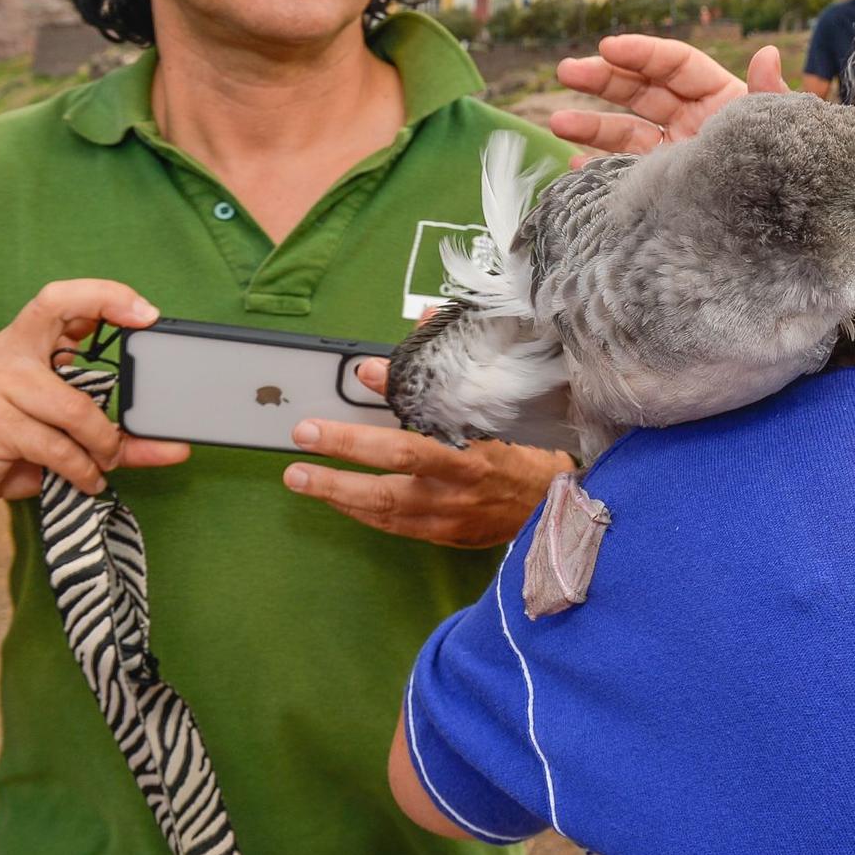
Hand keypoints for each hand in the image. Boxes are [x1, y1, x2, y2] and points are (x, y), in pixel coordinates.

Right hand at [0, 280, 189, 515]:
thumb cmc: (2, 440)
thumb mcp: (57, 428)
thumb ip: (114, 431)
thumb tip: (177, 447)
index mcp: (23, 343)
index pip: (59, 298)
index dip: (104, 296)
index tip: (146, 314)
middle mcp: (5, 355)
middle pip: (64, 332)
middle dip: (112, 366)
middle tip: (140, 415)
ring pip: (75, 409)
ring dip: (104, 445)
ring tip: (106, 462)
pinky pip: (56, 447)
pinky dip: (82, 469)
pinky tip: (87, 480)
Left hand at [280, 357, 573, 548]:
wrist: (554, 502)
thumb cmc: (525, 447)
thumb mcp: (498, 403)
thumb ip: (457, 363)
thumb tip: (425, 318)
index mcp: (477, 448)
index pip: (421, 430)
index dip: (387, 407)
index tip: (363, 373)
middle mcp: (460, 485)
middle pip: (395, 470)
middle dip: (345, 453)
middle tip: (304, 435)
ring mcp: (449, 516)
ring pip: (385, 507)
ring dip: (338, 491)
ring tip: (300, 478)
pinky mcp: (443, 536)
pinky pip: (393, 526)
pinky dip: (360, 511)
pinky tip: (335, 499)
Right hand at [551, 33, 787, 168]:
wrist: (791, 233)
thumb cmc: (791, 170)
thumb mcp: (781, 131)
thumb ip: (770, 93)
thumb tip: (768, 51)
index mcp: (721, 98)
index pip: (675, 65)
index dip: (641, 53)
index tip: (607, 47)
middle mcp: (693, 123)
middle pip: (642, 91)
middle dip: (603, 78)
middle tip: (566, 71)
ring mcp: (676, 156)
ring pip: (626, 131)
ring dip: (590, 124)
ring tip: (556, 123)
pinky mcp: (665, 189)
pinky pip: (626, 175)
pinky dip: (600, 171)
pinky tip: (576, 169)